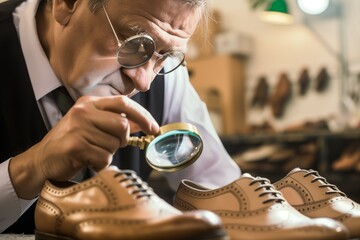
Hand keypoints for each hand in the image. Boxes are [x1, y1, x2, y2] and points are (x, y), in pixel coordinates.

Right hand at [9, 95, 159, 198]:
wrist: (43, 158)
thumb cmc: (73, 141)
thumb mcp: (94, 125)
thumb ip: (116, 122)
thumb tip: (143, 124)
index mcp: (90, 102)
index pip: (124, 103)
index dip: (143, 116)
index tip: (154, 129)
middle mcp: (83, 111)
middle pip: (123, 125)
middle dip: (123, 140)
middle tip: (112, 145)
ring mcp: (78, 128)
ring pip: (114, 144)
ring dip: (108, 153)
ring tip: (93, 151)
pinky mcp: (75, 145)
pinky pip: (104, 157)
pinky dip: (101, 163)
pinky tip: (88, 160)